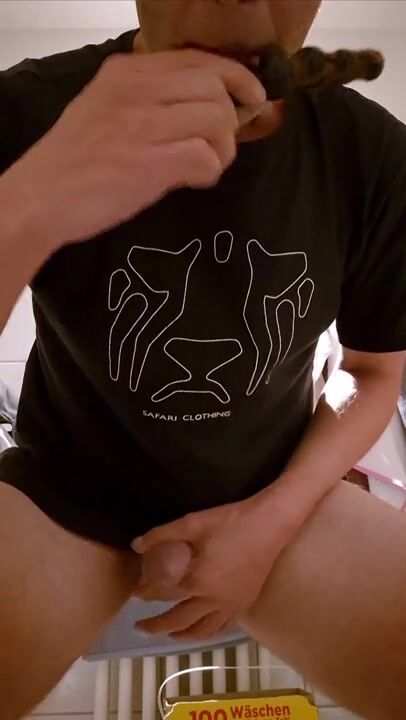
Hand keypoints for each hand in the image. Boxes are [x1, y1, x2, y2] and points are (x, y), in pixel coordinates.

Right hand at [10, 49, 269, 252]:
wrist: (42, 197)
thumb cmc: (74, 161)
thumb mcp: (103, 107)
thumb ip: (144, 98)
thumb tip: (195, 105)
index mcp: (127, 72)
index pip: (197, 59)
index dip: (235, 76)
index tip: (252, 95)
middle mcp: (139, 89)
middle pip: (214, 87)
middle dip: (230, 118)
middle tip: (220, 145)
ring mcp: (146, 124)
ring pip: (217, 120)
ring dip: (223, 149)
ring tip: (204, 166)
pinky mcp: (153, 161)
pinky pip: (206, 157)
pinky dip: (209, 172)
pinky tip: (192, 181)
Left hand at [132, 495, 292, 640]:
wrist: (270, 525)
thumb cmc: (230, 522)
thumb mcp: (193, 523)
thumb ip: (162, 534)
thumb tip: (136, 544)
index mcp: (197, 581)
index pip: (164, 594)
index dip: (146, 594)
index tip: (135, 592)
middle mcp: (213, 600)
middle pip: (179, 621)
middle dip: (156, 626)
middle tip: (139, 626)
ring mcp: (231, 605)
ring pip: (202, 631)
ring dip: (181, 635)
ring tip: (168, 634)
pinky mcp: (245, 604)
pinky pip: (223, 627)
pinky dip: (208, 633)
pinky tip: (202, 629)